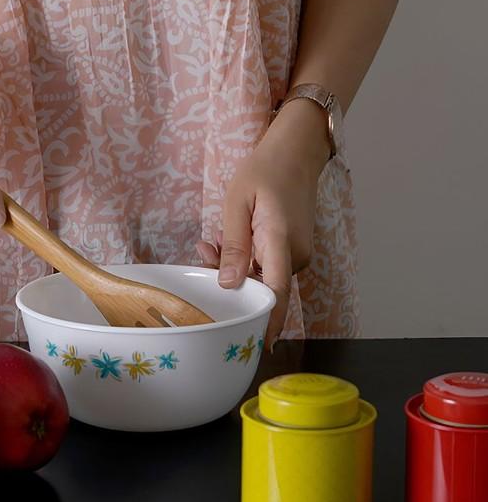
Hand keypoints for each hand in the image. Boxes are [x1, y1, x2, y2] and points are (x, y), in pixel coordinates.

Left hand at [195, 100, 330, 347]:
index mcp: (281, 242)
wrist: (296, 152)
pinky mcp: (293, 251)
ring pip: (262, 277)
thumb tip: (228, 285)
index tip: (254, 349)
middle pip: (261, 287)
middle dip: (229, 281)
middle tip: (204, 252)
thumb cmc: (264, 170)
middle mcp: (295, 256)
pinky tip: (229, 239)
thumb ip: (234, 245)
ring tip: (214, 239)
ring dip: (235, 266)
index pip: (276, 295)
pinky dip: (246, 259)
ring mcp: (297, 254)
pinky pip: (267, 265)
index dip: (266, 325)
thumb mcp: (237, 202)